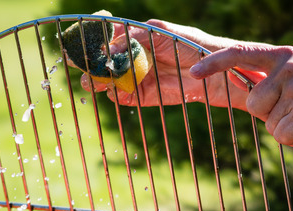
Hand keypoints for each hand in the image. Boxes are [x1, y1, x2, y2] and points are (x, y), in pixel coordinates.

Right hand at [81, 20, 259, 109]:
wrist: (212, 74)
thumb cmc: (191, 45)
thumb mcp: (162, 33)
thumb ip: (135, 36)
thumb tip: (109, 46)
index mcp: (134, 36)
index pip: (106, 34)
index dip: (92, 36)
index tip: (81, 37)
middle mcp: (130, 56)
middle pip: (100, 59)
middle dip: (87, 60)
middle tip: (80, 62)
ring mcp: (133, 77)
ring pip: (105, 79)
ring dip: (95, 79)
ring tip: (93, 79)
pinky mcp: (139, 96)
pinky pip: (119, 96)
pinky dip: (112, 93)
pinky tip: (111, 88)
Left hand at [190, 43, 292, 145]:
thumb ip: (272, 82)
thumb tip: (241, 89)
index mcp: (285, 56)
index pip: (241, 53)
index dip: (214, 63)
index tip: (193, 72)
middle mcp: (289, 67)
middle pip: (252, 103)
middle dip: (270, 116)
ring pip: (267, 123)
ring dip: (284, 129)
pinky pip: (281, 135)